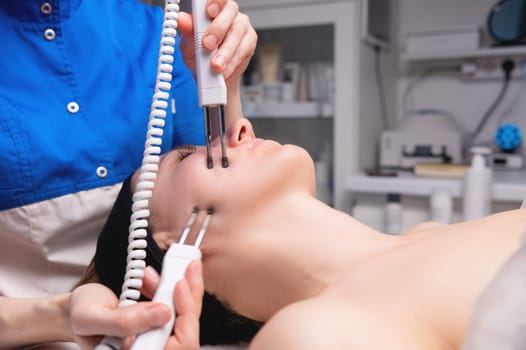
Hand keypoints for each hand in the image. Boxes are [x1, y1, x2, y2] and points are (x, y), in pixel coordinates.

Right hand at [69, 262, 202, 349]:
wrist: (77, 310)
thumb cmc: (80, 318)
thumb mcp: (92, 318)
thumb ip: (124, 322)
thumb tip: (163, 315)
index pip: (178, 346)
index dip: (186, 316)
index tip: (179, 286)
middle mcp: (150, 349)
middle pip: (186, 331)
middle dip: (187, 297)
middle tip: (186, 268)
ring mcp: (156, 340)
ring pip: (183, 318)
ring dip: (178, 291)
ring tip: (161, 272)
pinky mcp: (159, 326)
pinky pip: (176, 309)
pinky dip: (171, 290)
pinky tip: (156, 279)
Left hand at [178, 0, 256, 87]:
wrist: (211, 77)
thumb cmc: (199, 54)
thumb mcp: (188, 44)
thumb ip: (187, 31)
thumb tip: (181, 19)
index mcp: (213, 7)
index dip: (214, 2)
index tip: (209, 12)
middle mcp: (229, 13)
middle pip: (229, 12)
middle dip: (218, 29)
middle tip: (207, 45)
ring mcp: (241, 26)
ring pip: (237, 33)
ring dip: (225, 52)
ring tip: (215, 66)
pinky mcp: (249, 41)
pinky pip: (243, 50)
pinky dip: (232, 62)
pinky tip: (224, 70)